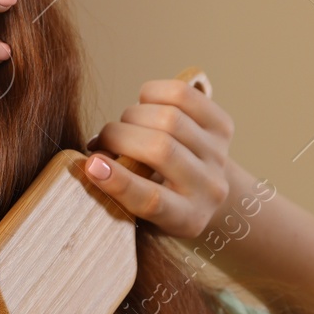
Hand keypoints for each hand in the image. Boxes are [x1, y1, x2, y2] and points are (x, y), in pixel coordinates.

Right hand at [82, 77, 235, 238]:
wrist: (204, 191)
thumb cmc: (158, 200)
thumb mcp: (138, 212)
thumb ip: (118, 190)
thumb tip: (92, 161)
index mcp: (184, 219)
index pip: (152, 200)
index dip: (119, 181)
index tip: (91, 165)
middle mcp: (209, 187)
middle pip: (160, 149)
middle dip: (119, 136)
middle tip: (102, 140)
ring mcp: (218, 154)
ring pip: (169, 118)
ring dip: (133, 116)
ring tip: (125, 125)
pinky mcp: (222, 126)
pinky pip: (182, 95)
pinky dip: (151, 94)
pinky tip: (143, 106)